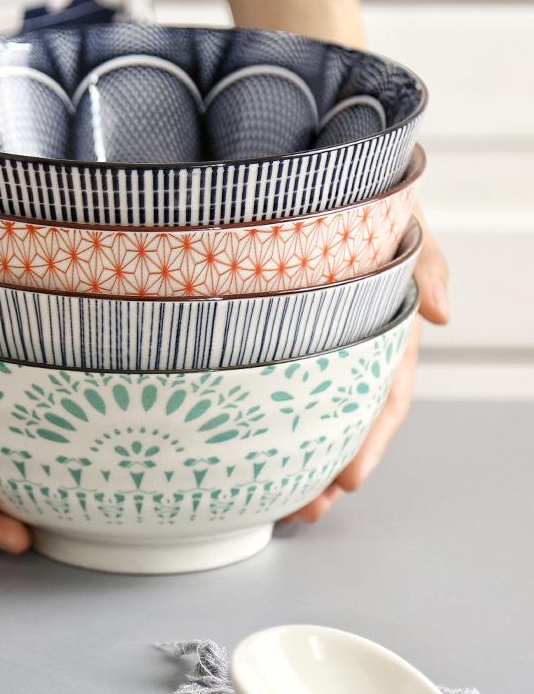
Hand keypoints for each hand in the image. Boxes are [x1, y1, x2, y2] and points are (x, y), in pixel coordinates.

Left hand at [284, 204, 448, 522]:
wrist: (328, 189)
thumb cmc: (373, 213)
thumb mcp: (409, 231)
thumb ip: (428, 267)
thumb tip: (443, 313)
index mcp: (387, 333)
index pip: (384, 396)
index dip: (370, 439)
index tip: (350, 478)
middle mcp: (354, 348)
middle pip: (345, 419)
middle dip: (329, 466)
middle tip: (305, 508)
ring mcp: (319, 346)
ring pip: (313, 411)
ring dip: (301, 456)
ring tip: (278, 500)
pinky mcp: (284, 337)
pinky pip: (281, 382)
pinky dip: (275, 418)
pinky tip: (254, 446)